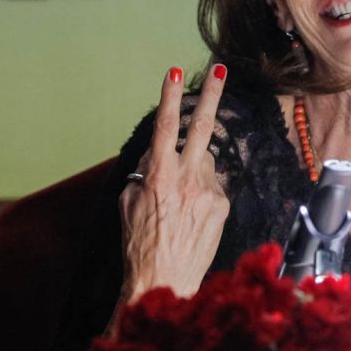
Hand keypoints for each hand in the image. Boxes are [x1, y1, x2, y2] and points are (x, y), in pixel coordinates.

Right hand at [118, 65, 230, 305]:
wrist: (165, 281)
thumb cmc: (139, 245)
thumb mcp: (128, 204)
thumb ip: (142, 174)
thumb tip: (155, 157)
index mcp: (159, 175)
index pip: (166, 127)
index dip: (170, 97)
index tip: (174, 72)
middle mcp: (187, 178)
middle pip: (203, 127)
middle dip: (213, 95)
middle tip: (221, 69)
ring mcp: (208, 190)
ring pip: (205, 162)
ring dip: (194, 168)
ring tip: (178, 200)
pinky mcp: (222, 204)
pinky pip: (212, 185)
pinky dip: (201, 190)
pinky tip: (190, 214)